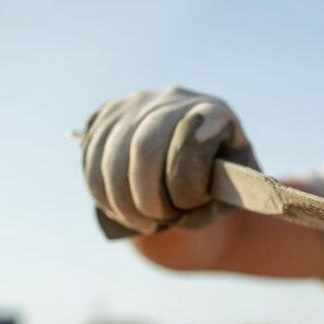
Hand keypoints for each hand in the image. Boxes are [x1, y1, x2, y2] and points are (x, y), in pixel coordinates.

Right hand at [80, 86, 256, 234]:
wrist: (197, 158)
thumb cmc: (218, 182)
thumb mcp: (231, 192)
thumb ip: (215, 200)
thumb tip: (182, 211)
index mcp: (213, 112)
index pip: (190, 143)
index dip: (184, 185)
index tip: (186, 209)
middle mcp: (172, 99)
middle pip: (144, 146)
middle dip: (145, 196)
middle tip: (154, 223)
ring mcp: (136, 104)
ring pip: (111, 154)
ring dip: (121, 201)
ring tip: (141, 222)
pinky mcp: (108, 115)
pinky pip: (91, 157)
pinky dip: (102, 192)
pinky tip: (119, 211)